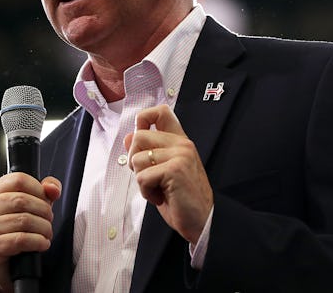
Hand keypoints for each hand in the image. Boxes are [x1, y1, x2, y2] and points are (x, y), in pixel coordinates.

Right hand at [0, 173, 61, 292]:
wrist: (9, 261)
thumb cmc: (19, 228)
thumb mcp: (35, 203)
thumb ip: (47, 189)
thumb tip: (52, 188)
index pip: (18, 180)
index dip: (39, 190)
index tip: (46, 200)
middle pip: (22, 200)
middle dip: (43, 210)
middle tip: (49, 219)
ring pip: (23, 220)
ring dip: (43, 228)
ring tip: (47, 232)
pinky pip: (20, 240)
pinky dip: (37, 241)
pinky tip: (42, 243)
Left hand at [124, 105, 212, 244]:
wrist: (203, 221)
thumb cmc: (183, 199)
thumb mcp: (162, 172)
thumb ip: (148, 153)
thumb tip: (128, 137)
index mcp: (180, 142)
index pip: (160, 112)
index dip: (142, 119)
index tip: (140, 141)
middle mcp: (181, 144)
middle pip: (138, 136)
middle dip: (134, 160)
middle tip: (149, 176)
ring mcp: (179, 155)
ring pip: (137, 159)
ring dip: (141, 180)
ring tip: (158, 189)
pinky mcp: (174, 169)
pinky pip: (142, 177)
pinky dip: (146, 192)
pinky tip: (161, 197)